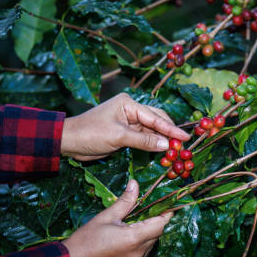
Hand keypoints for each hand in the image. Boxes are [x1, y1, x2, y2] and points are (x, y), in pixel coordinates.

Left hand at [61, 92, 189, 160]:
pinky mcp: (126, 134)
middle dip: (169, 134)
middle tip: (184, 147)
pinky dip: (153, 145)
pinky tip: (163, 152)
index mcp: (129, 103)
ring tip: (177, 151)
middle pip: (156, 122)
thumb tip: (167, 145)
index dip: (171, 129)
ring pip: (152, 132)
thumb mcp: (118, 137)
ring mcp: (129, 122)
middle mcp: (131, 110)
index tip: (186, 138)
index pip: (155, 117)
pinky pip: (144, 139)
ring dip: (162, 141)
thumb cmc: (91, 133)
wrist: (69, 141)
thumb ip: (143, 141)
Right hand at [62, 180, 171, 256]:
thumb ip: (125, 201)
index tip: (167, 204)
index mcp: (134, 238)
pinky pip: (143, 253)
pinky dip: (141, 243)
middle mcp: (138, 252)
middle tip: (147, 208)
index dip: (166, 213)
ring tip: (135, 222)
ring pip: (151, 244)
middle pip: (157, 234)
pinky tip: (129, 236)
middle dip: (155, 221)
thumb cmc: (86, 239)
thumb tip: (135, 184)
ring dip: (148, 232)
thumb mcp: (106, 216)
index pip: (160, 224)